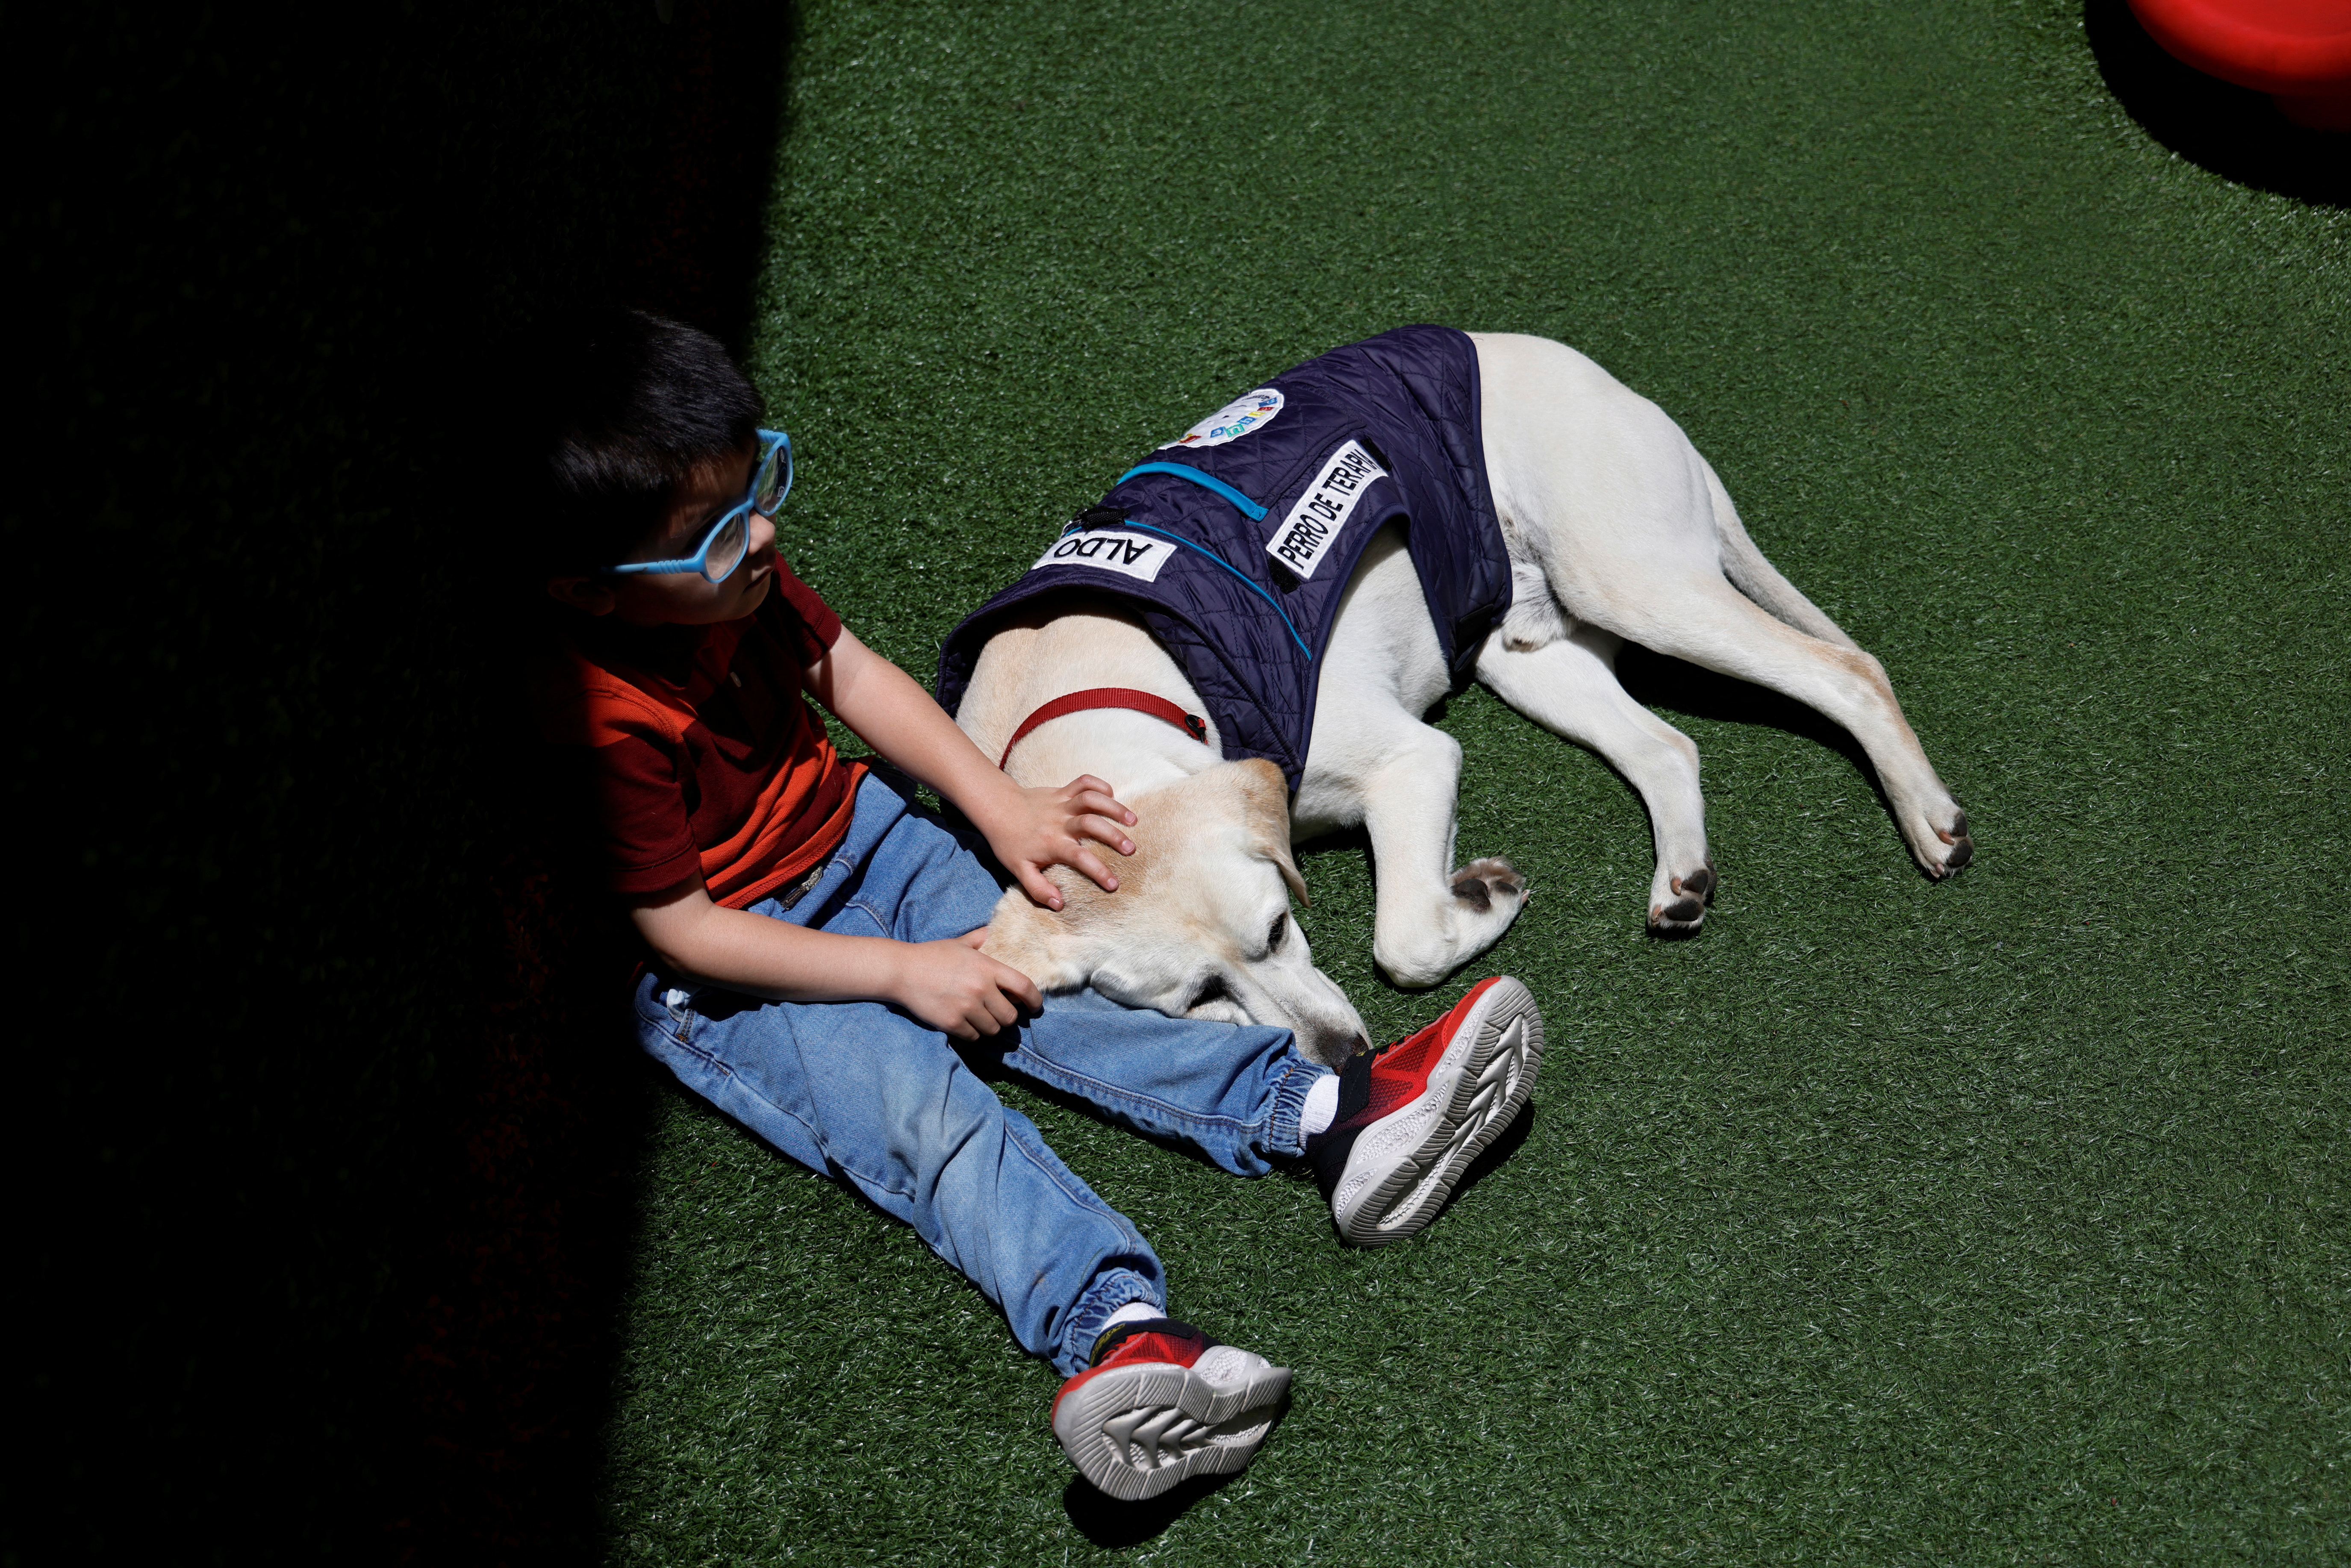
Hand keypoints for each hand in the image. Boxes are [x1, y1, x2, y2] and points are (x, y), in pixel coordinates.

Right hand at [890, 930, 1044, 1038]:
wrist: (901, 971)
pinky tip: (965, 1023)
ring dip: (989, 1027)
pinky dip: (972, 1033)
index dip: (1035, 1000)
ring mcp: (966, 1007)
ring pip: (993, 1030)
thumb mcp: (961, 943)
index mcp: (987, 968)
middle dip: (1007, 1017)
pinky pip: (974, 1037)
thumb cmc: (932, 955)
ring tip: (981, 1018)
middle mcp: (980, 989)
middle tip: (999, 1013)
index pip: (1024, 987)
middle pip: (1010, 1016)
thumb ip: (982, 938)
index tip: (1035, 1007)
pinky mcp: (951, 1023)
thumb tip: (996, 930)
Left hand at [982, 774, 1138, 910]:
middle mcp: (1059, 822)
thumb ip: (1038, 889)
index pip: (1079, 858)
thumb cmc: (1009, 842)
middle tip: (1131, 849)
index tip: (1114, 884)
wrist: (997, 808)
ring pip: (1090, 799)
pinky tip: (1112, 795)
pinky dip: (1099, 785)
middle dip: (1113, 835)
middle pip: (1091, 823)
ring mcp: (1061, 803)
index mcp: (1052, 844)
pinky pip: (1083, 782)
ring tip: (1133, 820)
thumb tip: (1060, 904)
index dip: (1098, 871)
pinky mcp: (1062, 790)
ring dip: (1113, 807)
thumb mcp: (1019, 870)